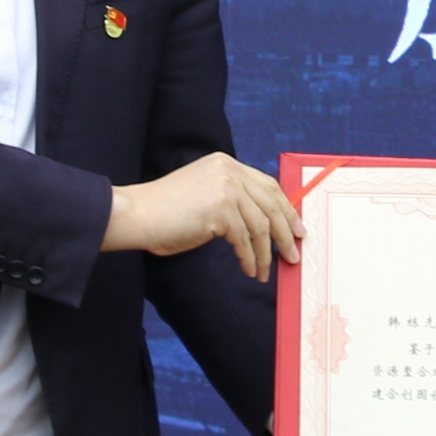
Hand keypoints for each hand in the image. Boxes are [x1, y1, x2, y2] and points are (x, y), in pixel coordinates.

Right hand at [104, 153, 301, 279]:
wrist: (138, 215)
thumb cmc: (167, 212)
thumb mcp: (205, 195)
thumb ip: (232, 199)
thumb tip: (264, 225)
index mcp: (226, 164)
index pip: (268, 185)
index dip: (285, 209)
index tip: (296, 228)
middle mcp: (229, 171)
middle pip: (271, 204)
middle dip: (286, 232)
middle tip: (293, 254)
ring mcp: (225, 188)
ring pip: (261, 226)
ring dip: (266, 253)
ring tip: (266, 272)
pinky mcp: (220, 210)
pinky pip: (244, 241)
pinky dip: (250, 259)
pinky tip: (249, 270)